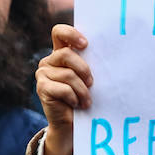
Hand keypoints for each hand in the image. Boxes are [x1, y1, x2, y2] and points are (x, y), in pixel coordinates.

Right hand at [36, 24, 92, 154]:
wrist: (73, 122)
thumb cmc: (86, 96)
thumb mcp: (89, 78)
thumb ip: (90, 64)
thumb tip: (112, 55)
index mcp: (61, 53)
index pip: (59, 32)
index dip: (71, 34)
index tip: (85, 44)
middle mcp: (49, 61)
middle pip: (66, 54)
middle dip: (84, 69)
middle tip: (92, 83)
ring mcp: (43, 73)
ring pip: (68, 75)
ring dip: (83, 90)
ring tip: (87, 101)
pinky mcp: (42, 88)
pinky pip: (63, 89)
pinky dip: (74, 98)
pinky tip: (76, 104)